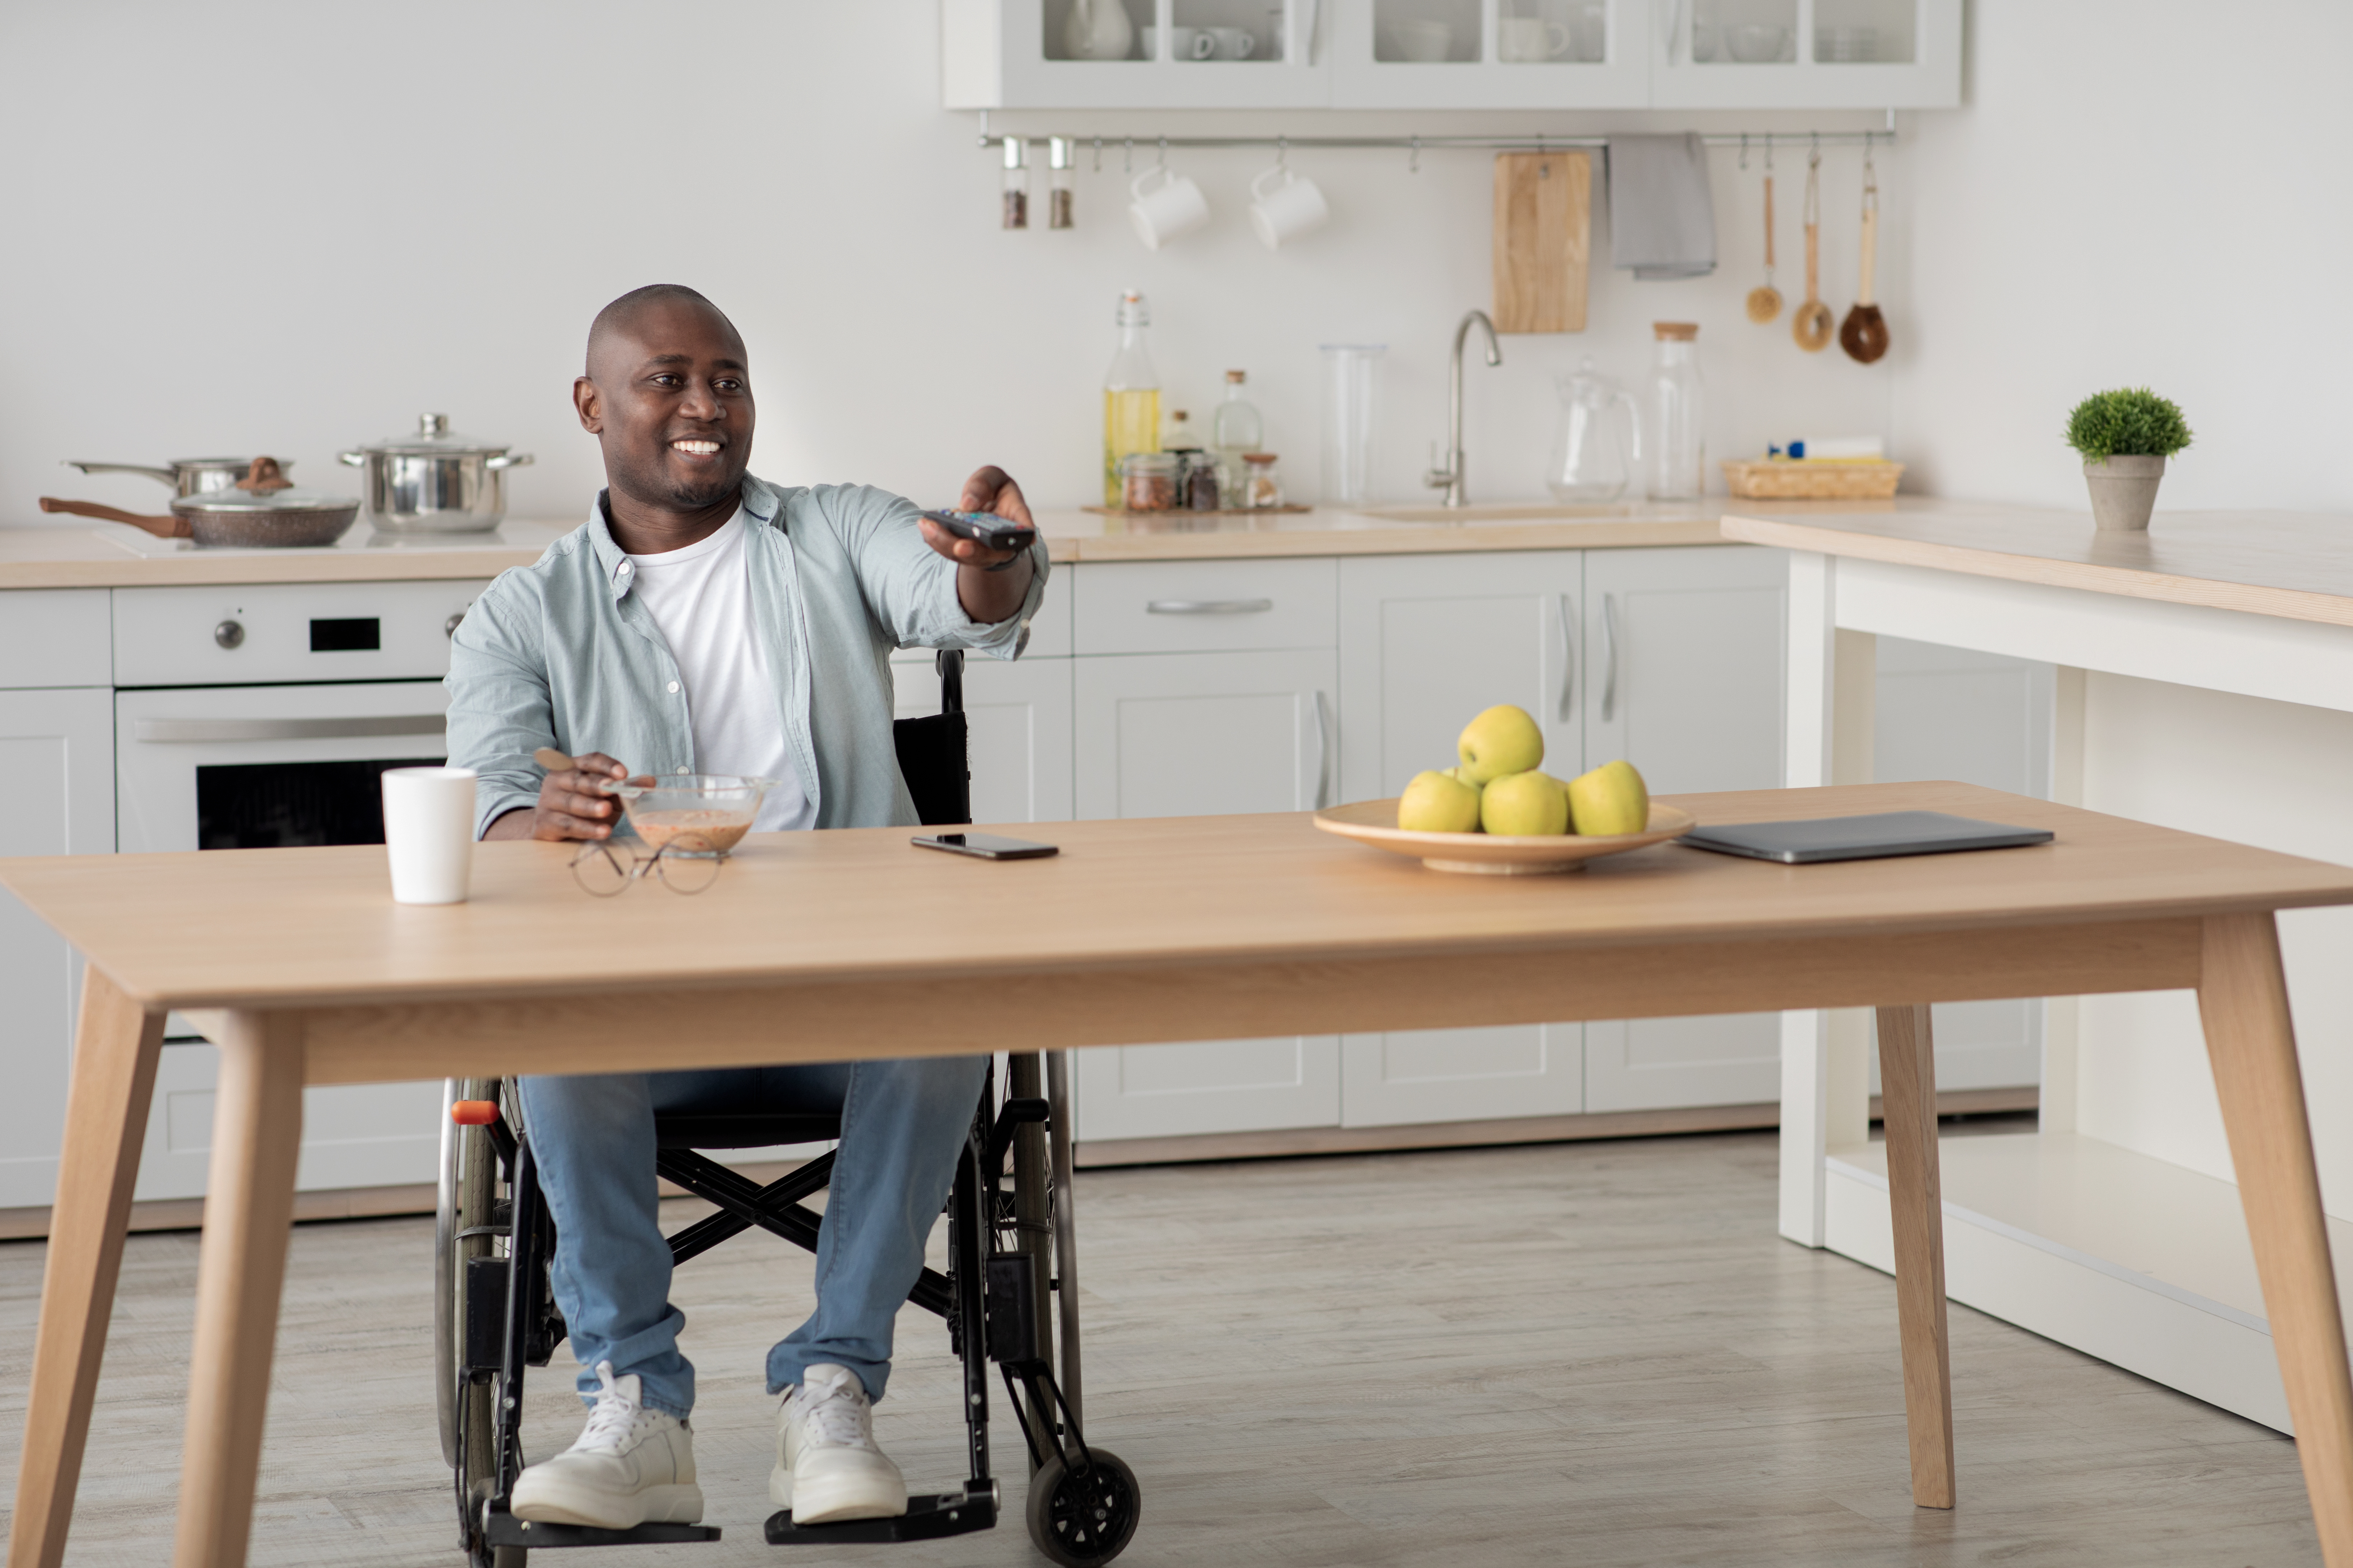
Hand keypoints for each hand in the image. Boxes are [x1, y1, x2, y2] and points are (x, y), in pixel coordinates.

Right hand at [498, 753, 648, 840]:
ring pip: (571, 803)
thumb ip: (625, 787)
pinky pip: (567, 825)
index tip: (623, 773)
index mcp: (573, 767)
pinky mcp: (545, 822)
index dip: (606, 765)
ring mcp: (549, 801)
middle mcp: (558, 780)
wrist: (551, 827)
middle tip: (610, 788)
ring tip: (606, 811)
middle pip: (578, 780)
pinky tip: (602, 831)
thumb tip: (650, 781)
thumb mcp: (607, 796)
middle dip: (595, 784)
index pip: (590, 760)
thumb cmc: (584, 807)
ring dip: (589, 807)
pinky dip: (586, 828)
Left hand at [917, 465, 1033, 571]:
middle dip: (974, 551)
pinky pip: (949, 551)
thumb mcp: (993, 477)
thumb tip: (967, 505)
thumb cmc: (994, 490)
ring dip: (946, 544)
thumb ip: (982, 484)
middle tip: (960, 546)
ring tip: (927, 526)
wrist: (987, 506)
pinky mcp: (964, 552)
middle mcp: (1001, 542)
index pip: (1025, 530)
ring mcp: (983, 551)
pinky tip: (925, 526)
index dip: (1025, 536)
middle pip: (990, 553)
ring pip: (966, 556)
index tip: (1028, 539)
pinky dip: (936, 540)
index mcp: (1016, 520)